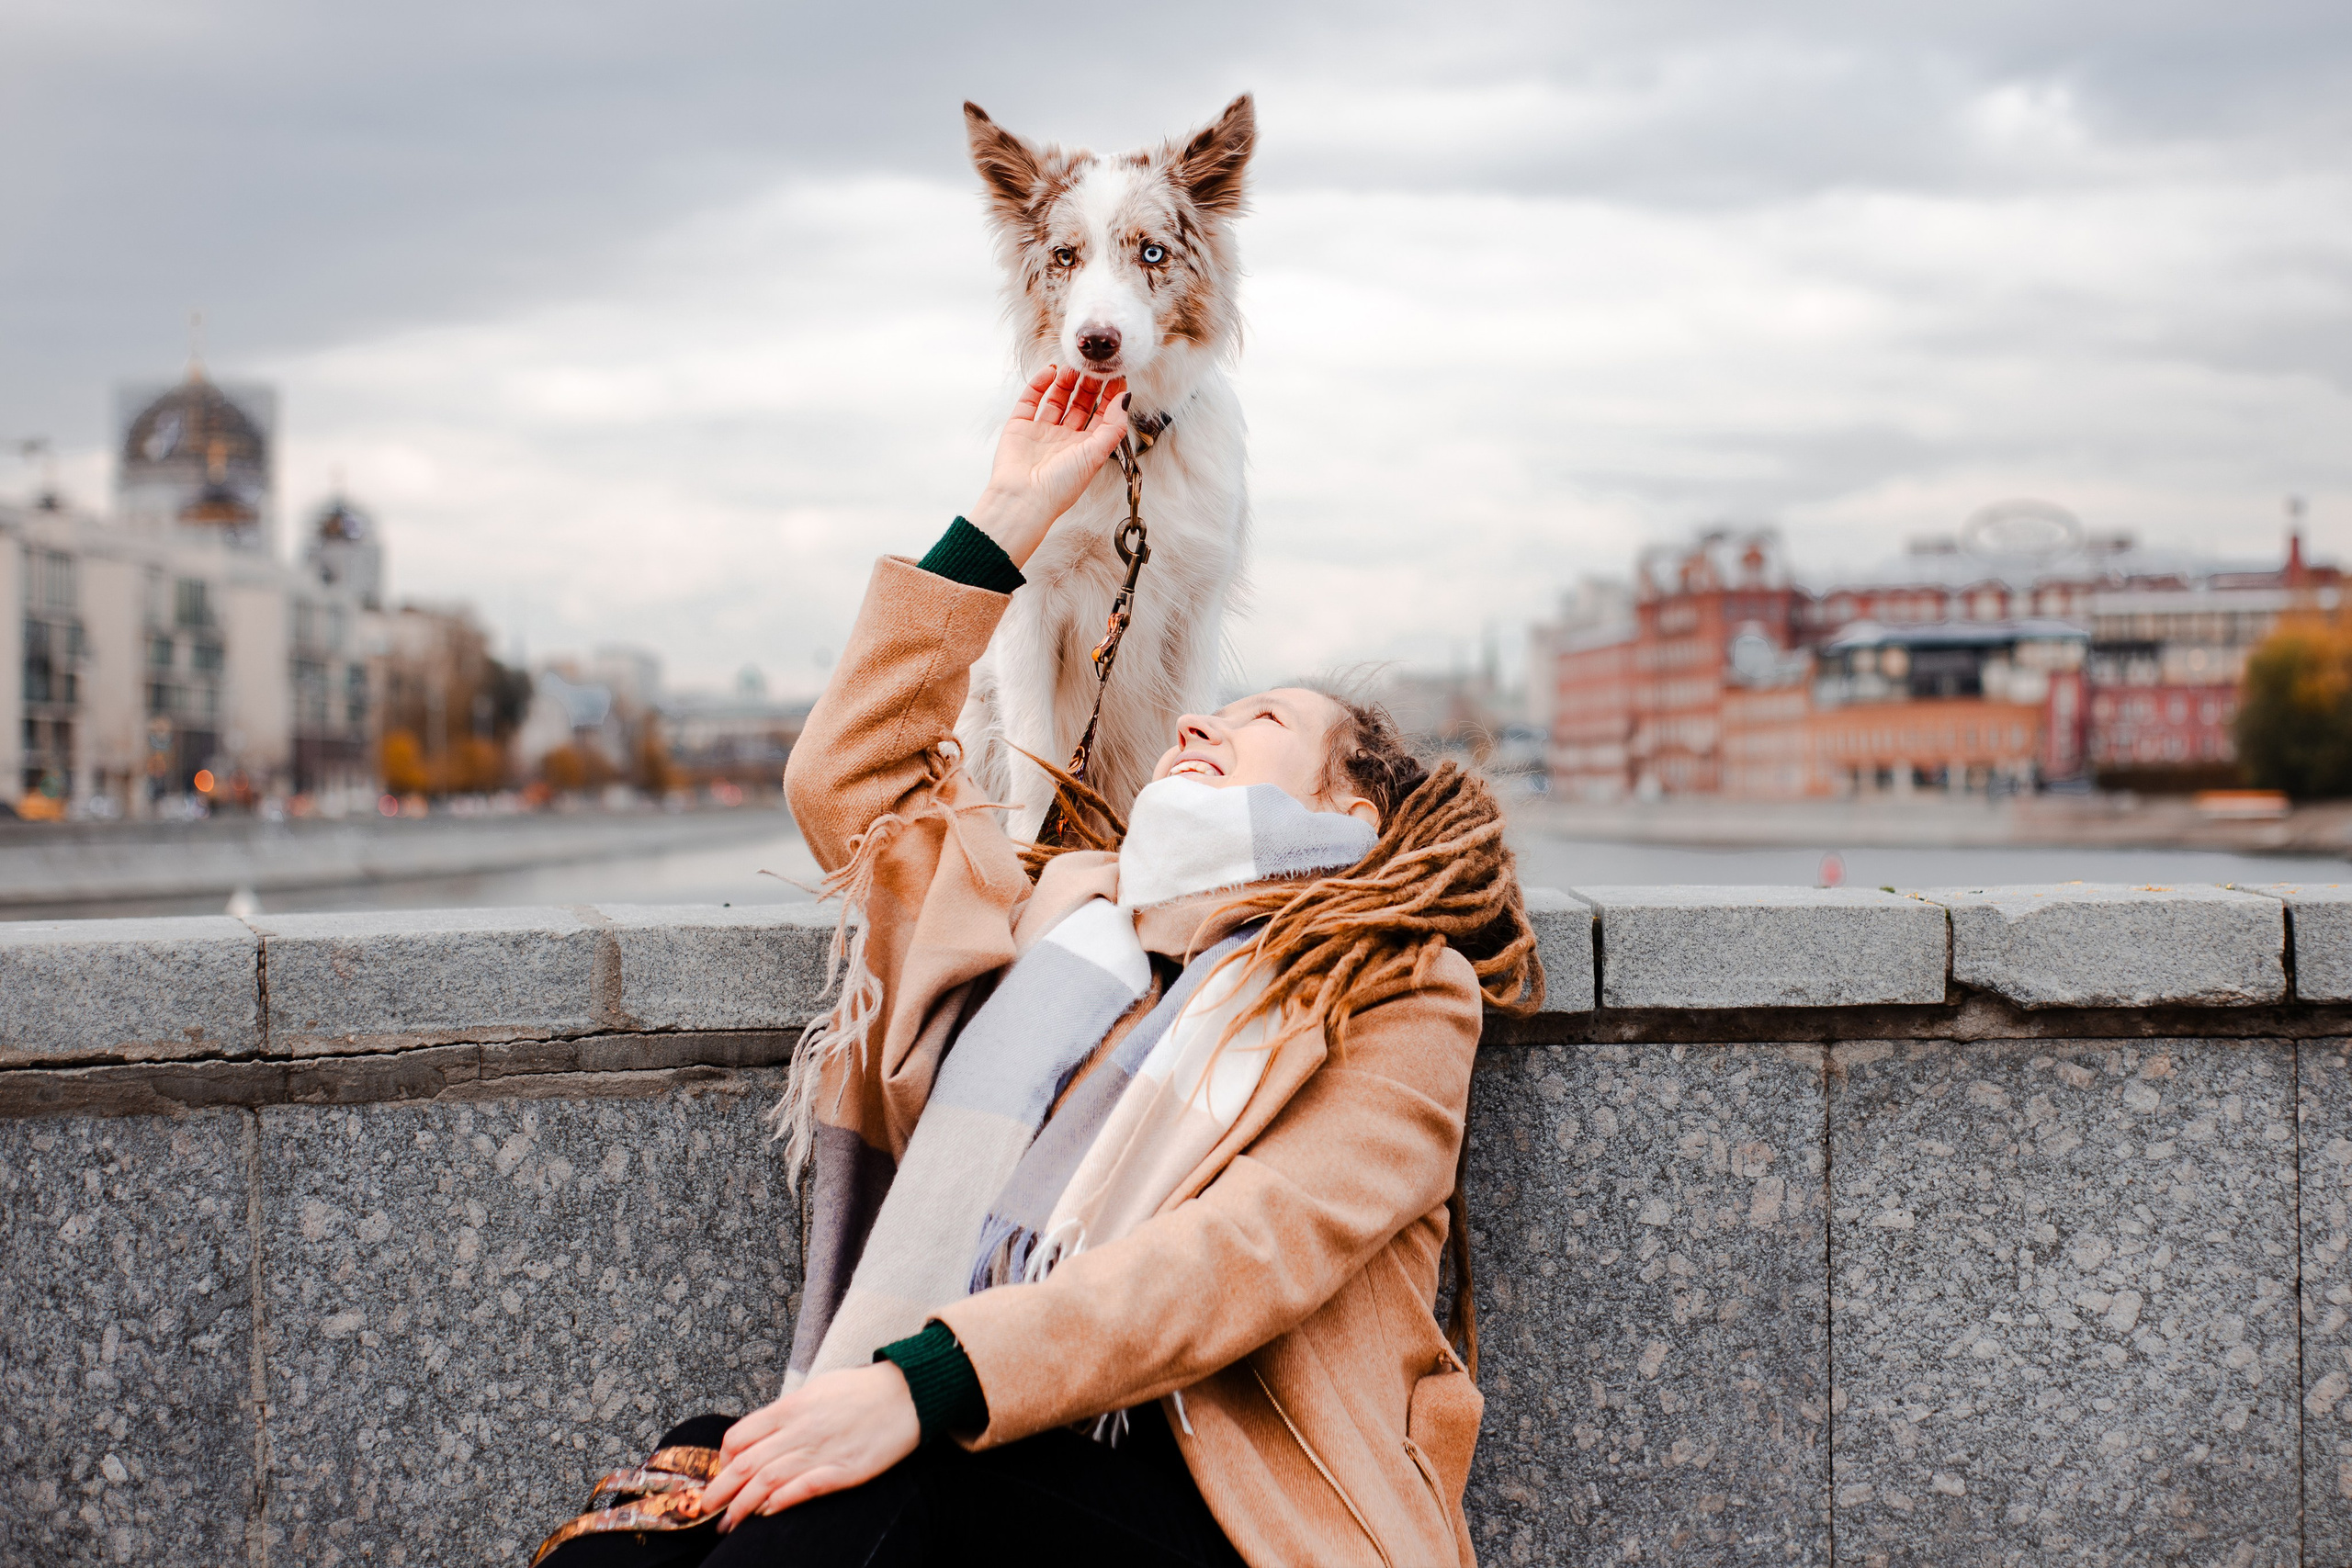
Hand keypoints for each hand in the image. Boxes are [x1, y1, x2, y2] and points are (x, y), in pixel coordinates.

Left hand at [700, 1362, 921, 1530]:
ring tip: (728, 1525)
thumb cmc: (862, 1390)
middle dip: (718, 1493)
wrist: (908, 1393)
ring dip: (741, 1507)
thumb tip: (762, 1432)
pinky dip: (779, 1503)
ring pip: (766, 1482)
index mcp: (790, 1407)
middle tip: (704, 1511)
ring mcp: (821, 1451)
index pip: (738, 1437)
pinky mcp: (843, 1470)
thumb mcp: (817, 1389)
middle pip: (744, 1464)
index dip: (721, 1461)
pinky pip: (803, 1489)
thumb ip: (788, 1411)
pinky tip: (765, 1514)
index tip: (720, 1476)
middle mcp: (799, 1429)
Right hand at [967, 366, 1130, 569]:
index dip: (1109, 397)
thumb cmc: (1060, 486)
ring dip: (1065, 382)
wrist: (1023, 499)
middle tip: (1093, 366)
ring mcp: (1041, 432)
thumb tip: (1126, 398)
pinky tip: (1050, 370)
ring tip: (1073, 366)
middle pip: (1079, 405)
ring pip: (1056, 399)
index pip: (1101, 416)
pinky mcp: (1019, 427)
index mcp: (1085, 449)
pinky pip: (1030, 400)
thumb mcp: (1096, 455)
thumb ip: (1113, 426)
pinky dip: (1039, 383)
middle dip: (1087, 385)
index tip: (1116, 376)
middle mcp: (1064, 440)